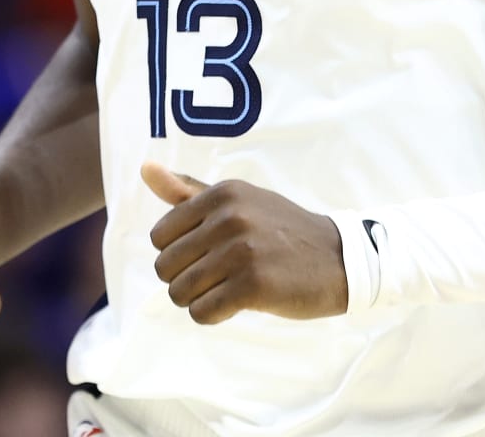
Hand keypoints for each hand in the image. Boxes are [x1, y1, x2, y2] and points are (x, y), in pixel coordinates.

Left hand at [143, 161, 347, 324]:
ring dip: (198, 300)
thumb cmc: (282, 231)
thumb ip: (189, 191)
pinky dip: (213, 315)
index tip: (208, 254)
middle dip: (185, 280)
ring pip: (179, 292)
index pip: (160, 236)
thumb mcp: (240, 201)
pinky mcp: (253, 285)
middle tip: (219, 277)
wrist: (339, 259)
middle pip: (166, 266)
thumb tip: (145, 168)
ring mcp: (241, 251)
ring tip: (227, 290)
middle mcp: (229, 217)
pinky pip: (202, 313)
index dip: (179, 253)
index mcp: (222, 193)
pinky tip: (236, 304)